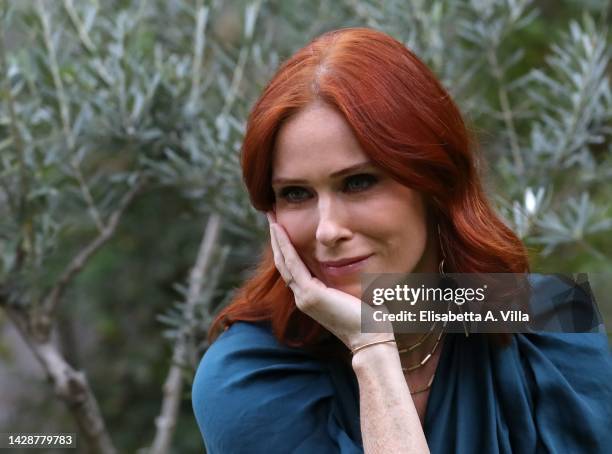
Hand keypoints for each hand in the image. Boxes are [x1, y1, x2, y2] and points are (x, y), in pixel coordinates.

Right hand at [267, 212, 393, 350]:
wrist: (370, 338)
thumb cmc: (368, 318)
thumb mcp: (352, 294)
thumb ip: (346, 280)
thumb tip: (356, 263)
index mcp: (311, 297)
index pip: (292, 268)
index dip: (285, 248)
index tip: (282, 229)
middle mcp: (303, 297)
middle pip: (283, 262)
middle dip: (276, 239)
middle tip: (270, 217)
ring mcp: (303, 296)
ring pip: (284, 261)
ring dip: (276, 239)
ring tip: (271, 218)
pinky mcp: (309, 294)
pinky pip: (292, 263)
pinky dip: (284, 245)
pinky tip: (280, 230)